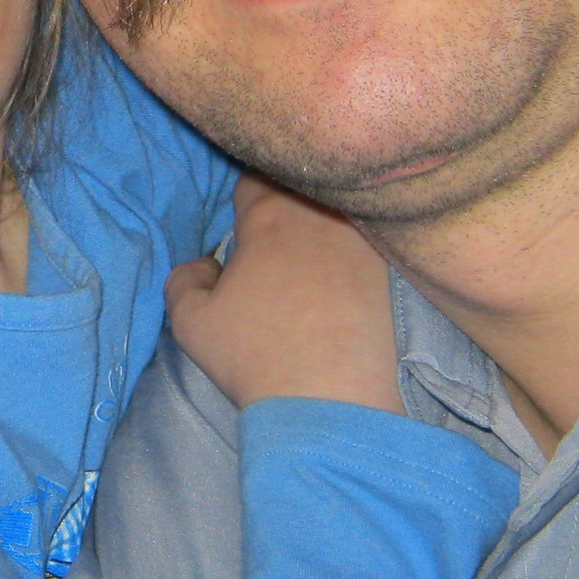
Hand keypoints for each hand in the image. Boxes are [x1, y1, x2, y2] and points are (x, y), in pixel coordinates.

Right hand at [165, 174, 403, 412]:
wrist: (334, 402)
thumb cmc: (256, 356)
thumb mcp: (191, 322)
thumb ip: (185, 279)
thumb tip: (206, 265)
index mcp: (270, 215)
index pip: (255, 177)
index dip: (244, 197)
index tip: (241, 222)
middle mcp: (322, 214)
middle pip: (301, 188)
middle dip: (285, 205)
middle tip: (273, 243)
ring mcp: (364, 240)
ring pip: (338, 214)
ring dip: (324, 228)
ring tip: (313, 264)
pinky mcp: (394, 271)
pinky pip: (370, 246)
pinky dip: (357, 256)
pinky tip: (346, 287)